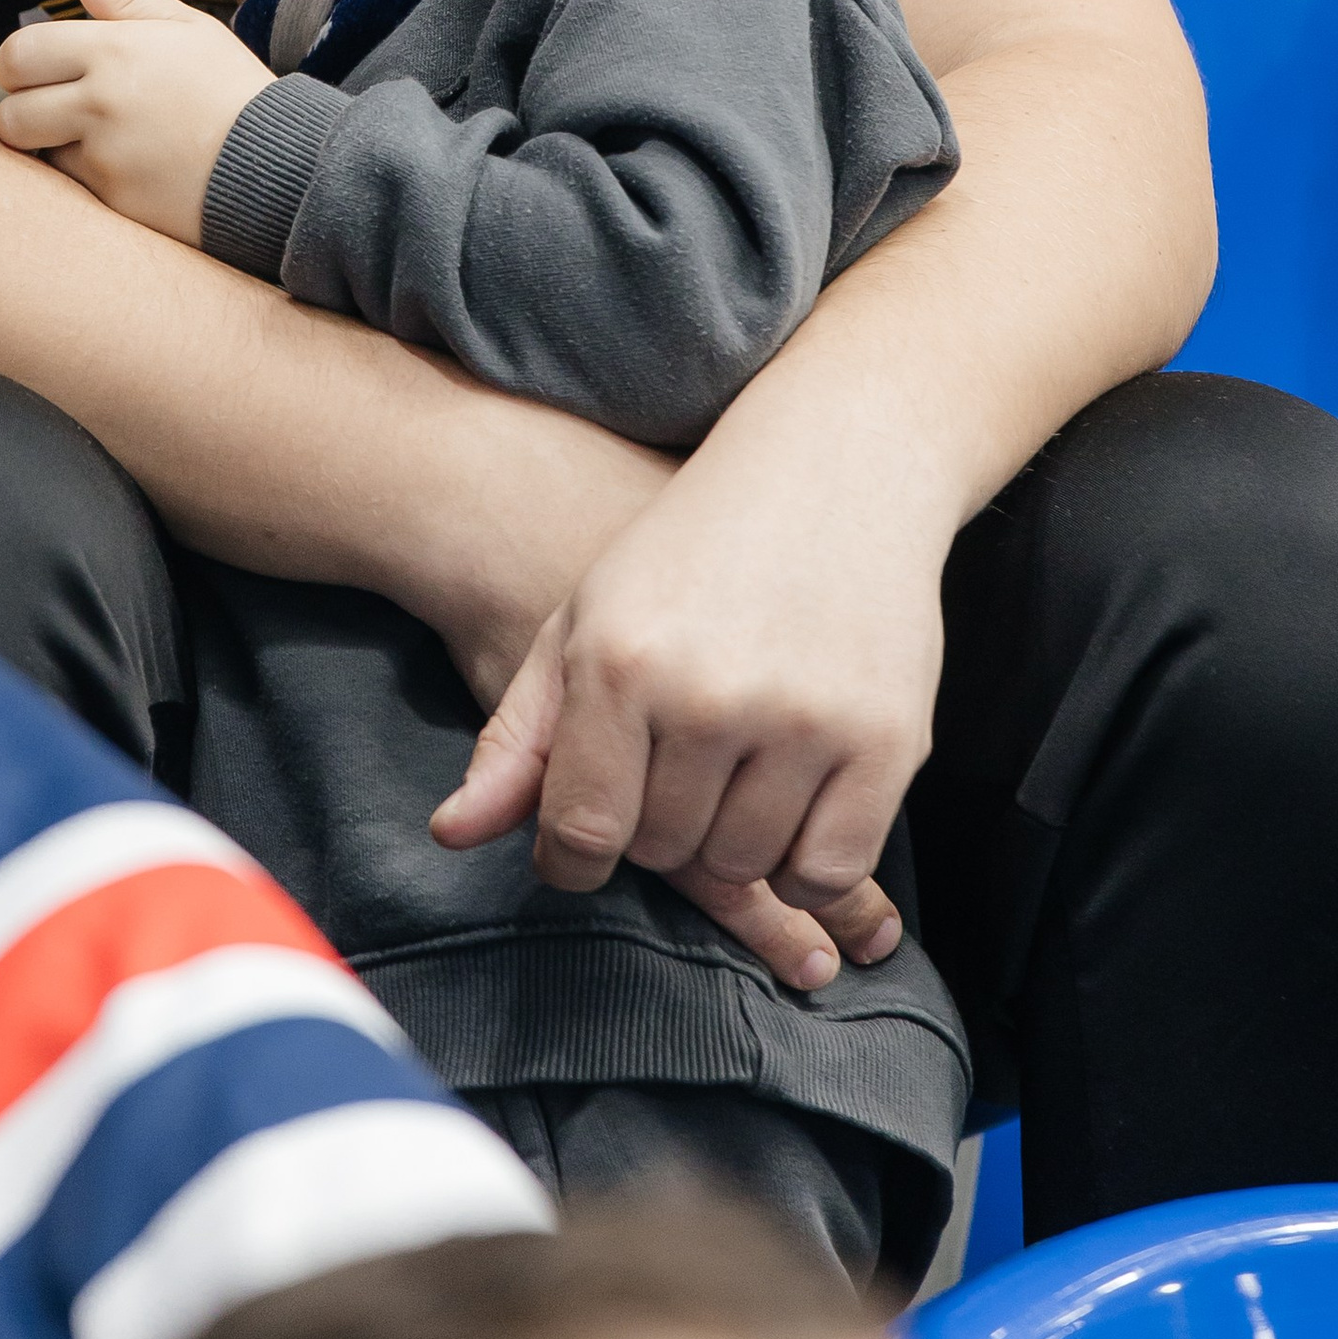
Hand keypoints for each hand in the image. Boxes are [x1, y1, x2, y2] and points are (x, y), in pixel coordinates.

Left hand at [0, 0, 271, 243]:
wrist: (279, 165)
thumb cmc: (232, 90)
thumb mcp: (189, 29)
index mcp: (114, 51)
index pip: (19, 54)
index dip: (21, 63)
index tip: (43, 69)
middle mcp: (100, 103)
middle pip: (11, 114)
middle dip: (23, 110)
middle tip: (57, 107)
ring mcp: (104, 157)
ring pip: (38, 155)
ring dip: (53, 147)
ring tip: (95, 139)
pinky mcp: (113, 201)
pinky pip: (72, 188)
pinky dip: (87, 178)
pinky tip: (126, 167)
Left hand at [429, 387, 956, 988]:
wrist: (833, 468)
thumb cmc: (690, 552)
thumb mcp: (584, 621)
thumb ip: (518, 737)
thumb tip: (451, 836)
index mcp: (619, 661)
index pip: (580, 834)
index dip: (573, 859)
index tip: (587, 841)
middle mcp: (708, 695)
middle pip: (666, 853)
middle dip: (661, 827)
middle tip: (680, 762)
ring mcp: (803, 720)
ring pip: (746, 866)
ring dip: (736, 841)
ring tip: (738, 766)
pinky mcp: (886, 740)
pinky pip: (829, 869)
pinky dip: (807, 862)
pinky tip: (794, 804)